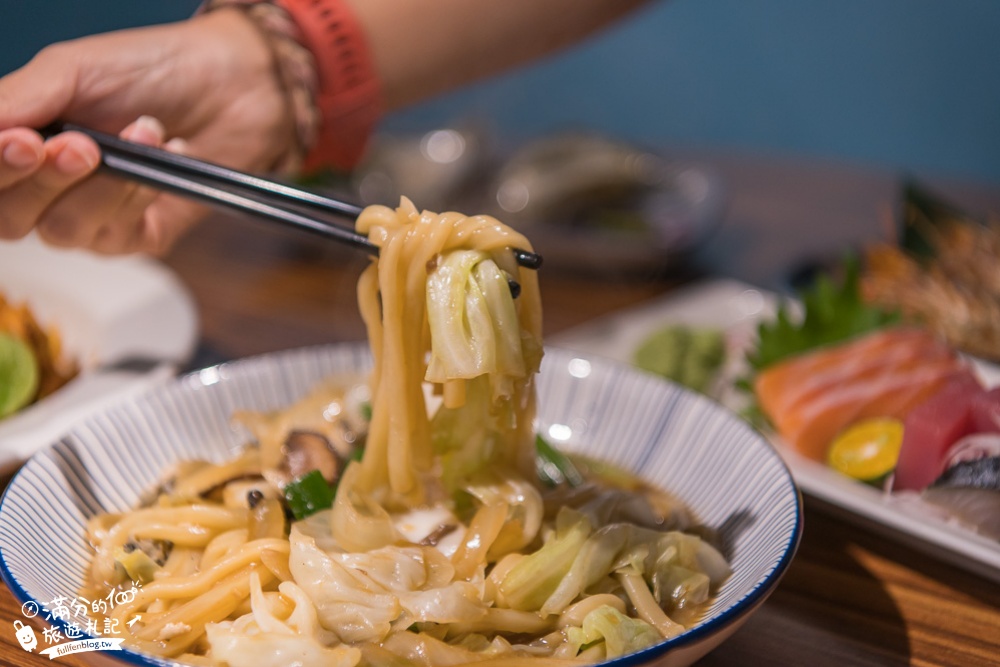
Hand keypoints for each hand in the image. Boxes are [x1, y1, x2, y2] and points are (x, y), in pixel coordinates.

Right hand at [0, 8, 295, 254]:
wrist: (231, 85)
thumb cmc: (152, 69)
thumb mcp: (72, 71)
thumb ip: (18, 102)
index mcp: (23, 141)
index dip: (0, 171)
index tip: (27, 144)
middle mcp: (49, 188)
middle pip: (13, 219)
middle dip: (47, 181)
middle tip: (85, 144)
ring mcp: (93, 216)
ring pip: (65, 230)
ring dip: (105, 184)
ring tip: (142, 132)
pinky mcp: (137, 235)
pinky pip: (118, 235)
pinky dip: (140, 193)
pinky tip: (164, 153)